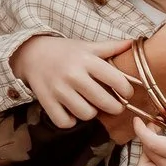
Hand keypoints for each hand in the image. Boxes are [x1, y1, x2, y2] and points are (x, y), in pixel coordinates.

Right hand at [13, 36, 136, 126]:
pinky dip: (71, 121)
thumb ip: (110, 47)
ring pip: (86, 114)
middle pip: (104, 102)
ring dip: (91, 113)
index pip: (116, 80)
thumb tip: (134, 43)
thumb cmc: (65, 52)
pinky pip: (65, 122)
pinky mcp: (46, 101)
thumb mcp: (87, 46)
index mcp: (86, 60)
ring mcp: (58, 89)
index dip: (126, 90)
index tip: (126, 93)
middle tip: (114, 106)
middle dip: (115, 107)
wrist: (31, 54)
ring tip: (90, 106)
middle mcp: (73, 75)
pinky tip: (72, 112)